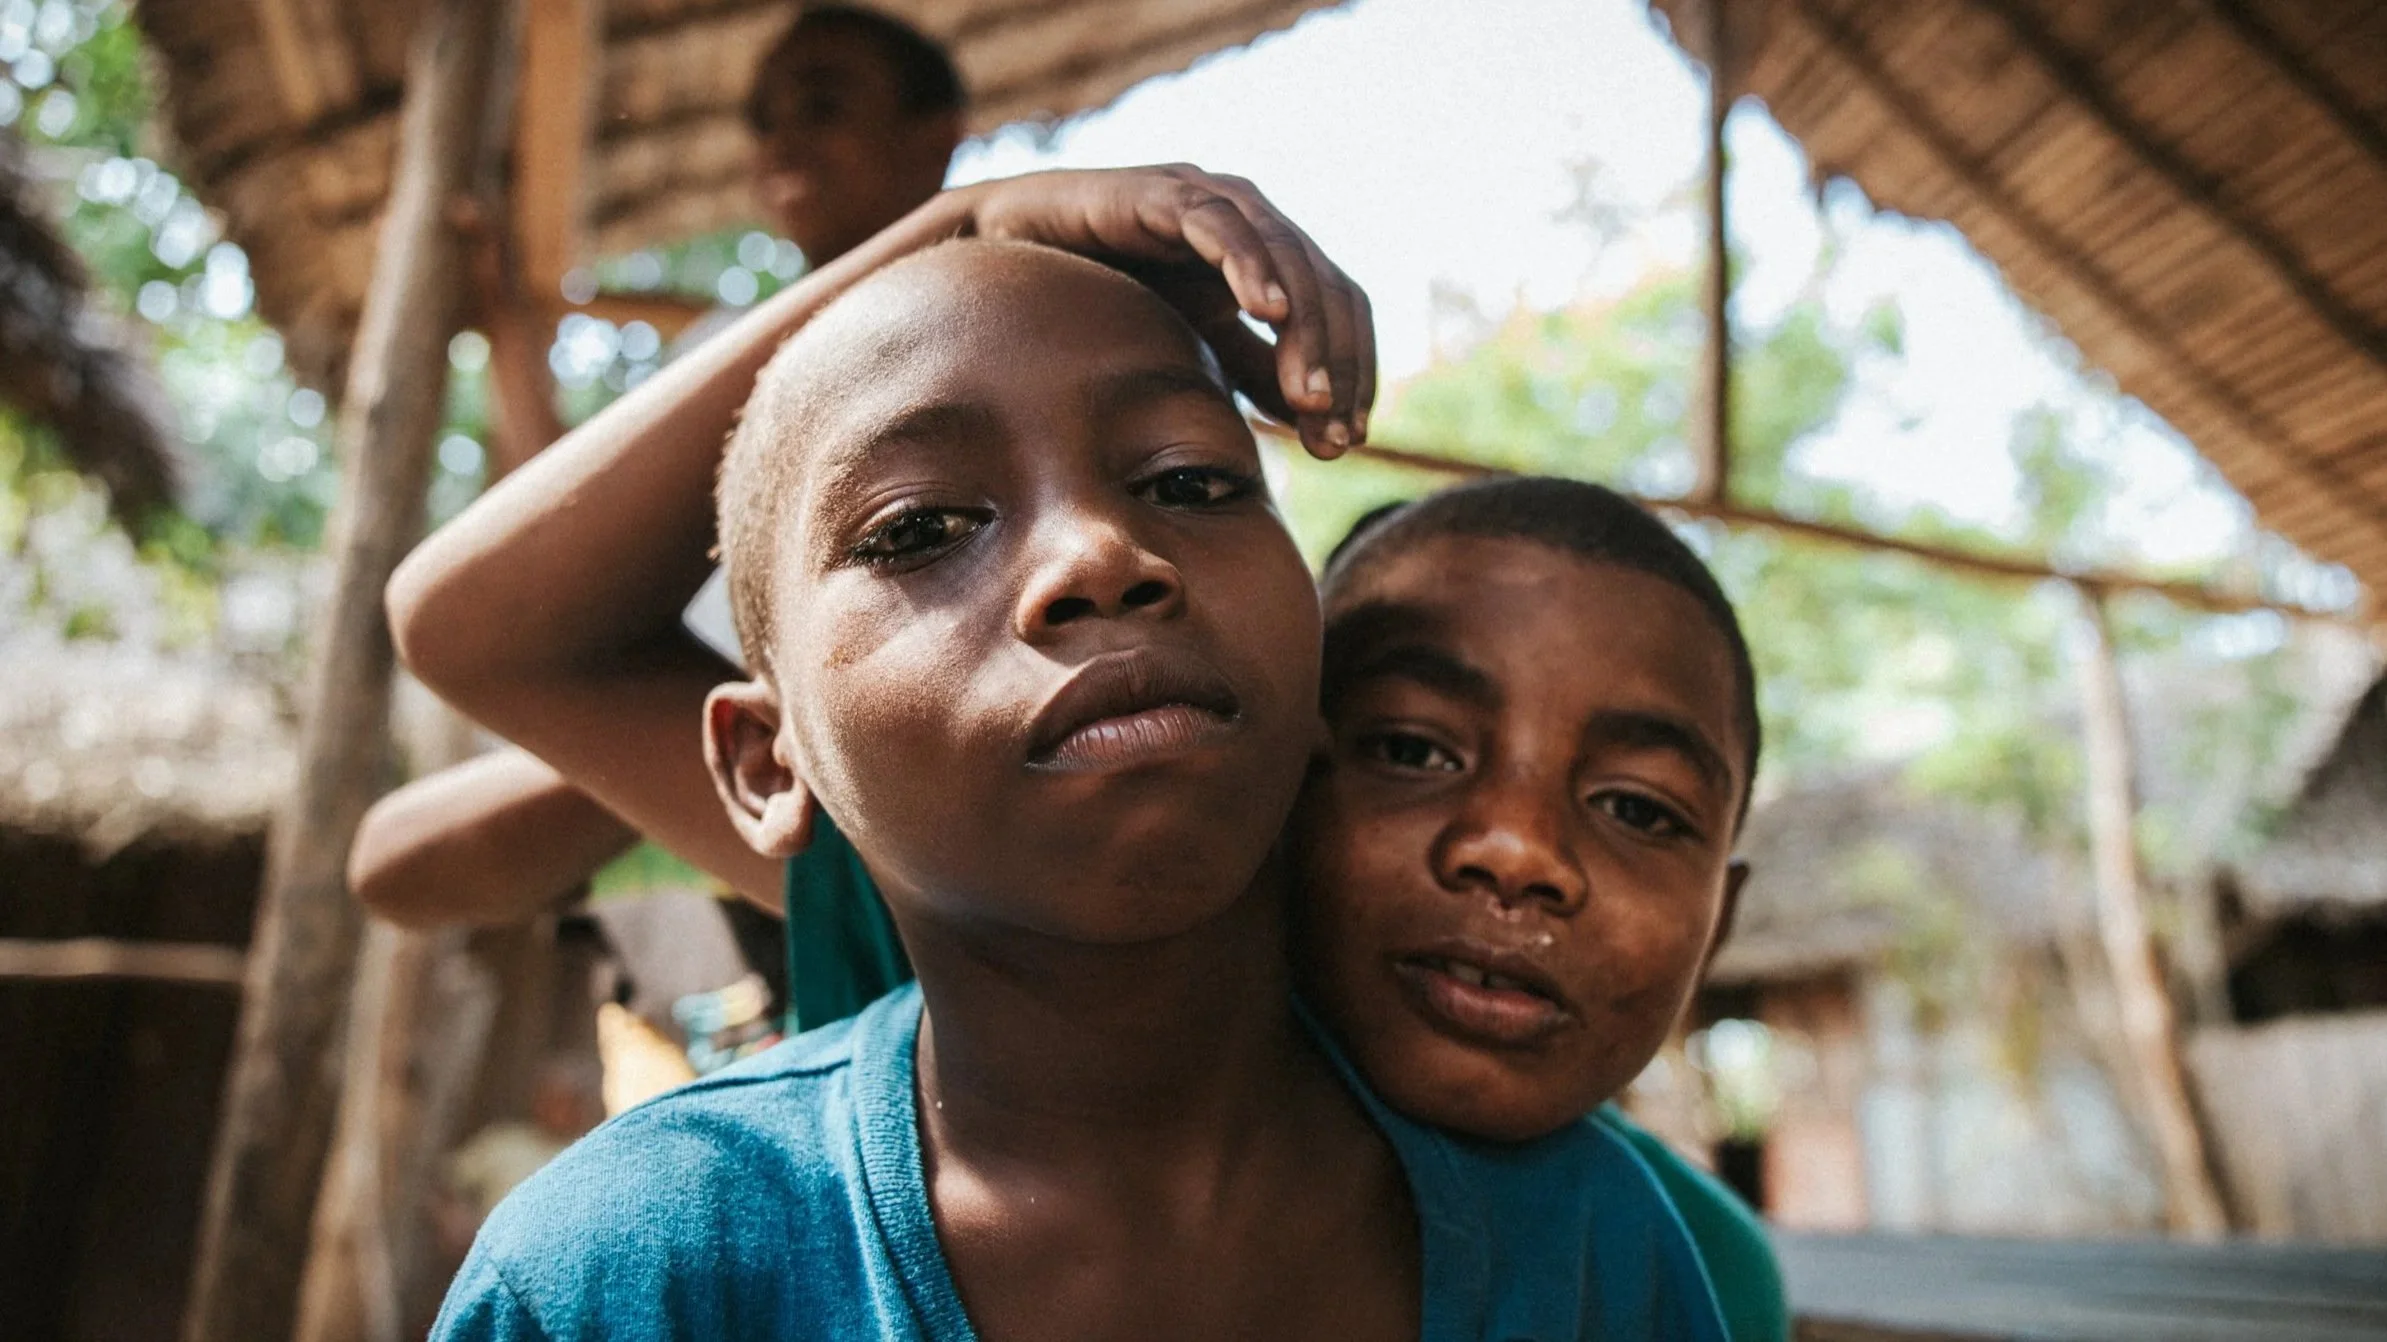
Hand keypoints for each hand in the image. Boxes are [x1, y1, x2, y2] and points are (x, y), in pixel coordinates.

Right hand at [963, 166, 1373, 457]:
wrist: (1001, 260)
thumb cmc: (1098, 302)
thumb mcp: (1192, 351)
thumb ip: (1253, 375)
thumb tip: (1315, 425)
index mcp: (1266, 267)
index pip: (1338, 315)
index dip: (1353, 375)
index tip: (1344, 442)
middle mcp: (1249, 228)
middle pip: (1325, 290)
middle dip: (1338, 366)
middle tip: (1335, 434)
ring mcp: (1209, 204)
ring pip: (1286, 259)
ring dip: (1305, 330)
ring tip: (1311, 396)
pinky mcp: (1162, 192)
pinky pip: (1220, 225)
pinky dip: (1250, 265)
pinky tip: (1269, 312)